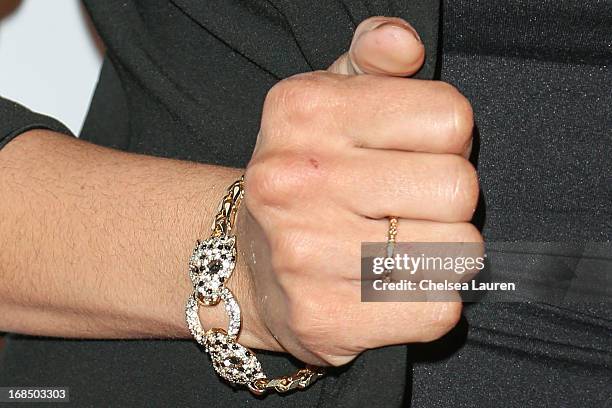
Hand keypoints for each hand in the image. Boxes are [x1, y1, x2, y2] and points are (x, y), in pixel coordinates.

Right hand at [235, 17, 480, 365]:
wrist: (243, 264)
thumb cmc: (302, 177)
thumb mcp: (326, 101)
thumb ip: (372, 57)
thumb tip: (403, 42)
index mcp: (307, 112)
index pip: (450, 118)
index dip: (446, 140)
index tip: (413, 155)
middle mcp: (298, 180)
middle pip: (459, 188)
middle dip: (447, 201)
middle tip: (407, 207)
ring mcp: (308, 254)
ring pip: (458, 253)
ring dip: (441, 252)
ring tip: (397, 247)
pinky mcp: (325, 317)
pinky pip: (438, 308)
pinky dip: (429, 300)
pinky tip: (390, 286)